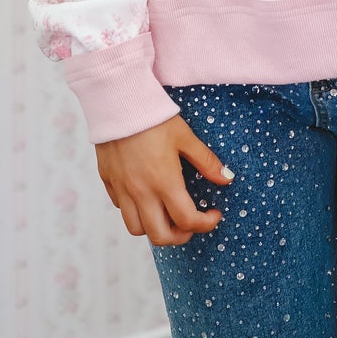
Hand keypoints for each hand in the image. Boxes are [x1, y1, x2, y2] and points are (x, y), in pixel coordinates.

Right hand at [95, 113, 233, 246]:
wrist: (117, 100)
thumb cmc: (154, 117)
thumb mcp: (185, 137)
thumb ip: (206, 161)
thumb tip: (227, 178)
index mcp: (164, 182)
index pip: (187, 221)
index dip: (206, 224)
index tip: (214, 215)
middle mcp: (141, 192)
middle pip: (160, 236)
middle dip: (180, 236)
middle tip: (190, 223)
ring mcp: (122, 189)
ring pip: (136, 229)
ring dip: (154, 228)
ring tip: (167, 214)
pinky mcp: (108, 181)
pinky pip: (122, 208)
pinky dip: (136, 210)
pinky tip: (146, 195)